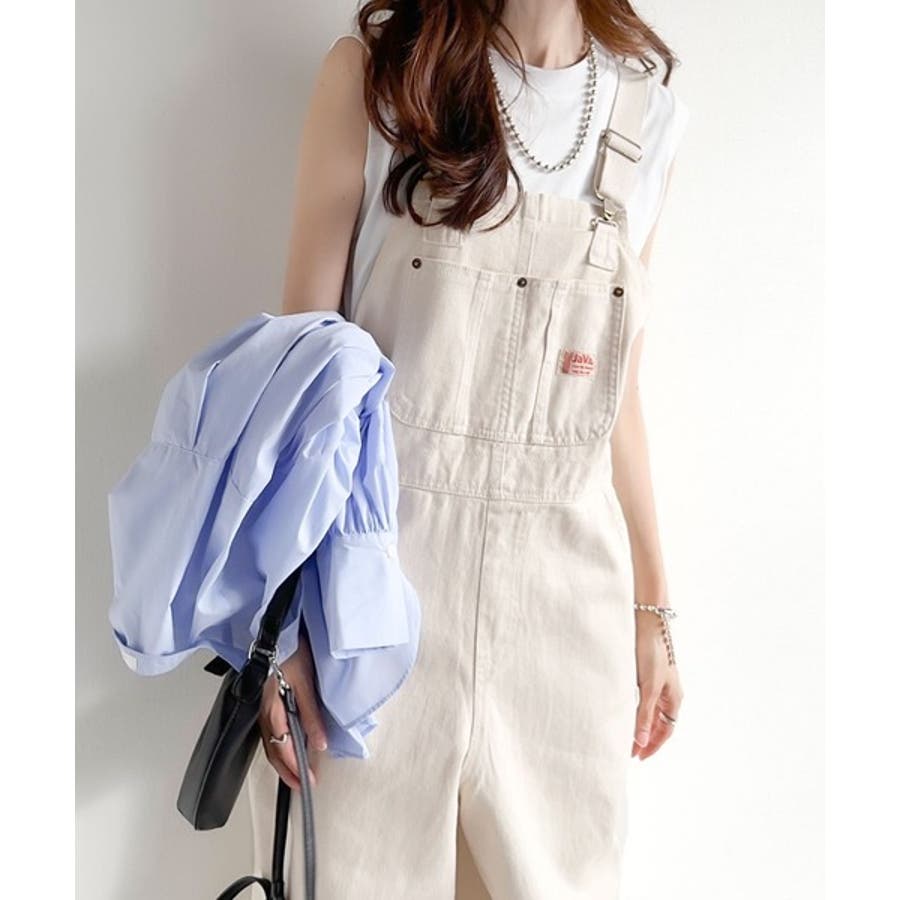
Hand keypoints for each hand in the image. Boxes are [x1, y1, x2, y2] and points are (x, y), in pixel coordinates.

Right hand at [258, 628, 327, 789]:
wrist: (277, 631)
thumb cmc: (290, 652)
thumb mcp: (304, 682)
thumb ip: (311, 714)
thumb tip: (319, 744)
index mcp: (272, 709)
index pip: (283, 747)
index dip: (295, 766)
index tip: (309, 780)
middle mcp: (264, 712)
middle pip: (273, 750)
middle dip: (288, 771)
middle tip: (304, 786)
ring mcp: (263, 707)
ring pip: (270, 743)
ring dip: (283, 761)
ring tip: (297, 774)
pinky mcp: (266, 702)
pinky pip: (270, 731)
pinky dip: (279, 745)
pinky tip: (288, 748)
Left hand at [632, 606, 682, 759]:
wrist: (648, 622)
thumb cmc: (651, 652)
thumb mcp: (647, 687)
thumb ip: (643, 714)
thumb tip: (640, 742)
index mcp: (674, 698)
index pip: (664, 731)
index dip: (652, 746)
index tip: (638, 757)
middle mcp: (668, 693)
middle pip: (658, 723)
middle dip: (645, 738)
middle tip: (628, 751)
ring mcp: (658, 683)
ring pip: (650, 712)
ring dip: (639, 724)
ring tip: (624, 735)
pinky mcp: (647, 673)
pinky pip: (643, 699)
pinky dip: (635, 709)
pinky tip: (623, 712)